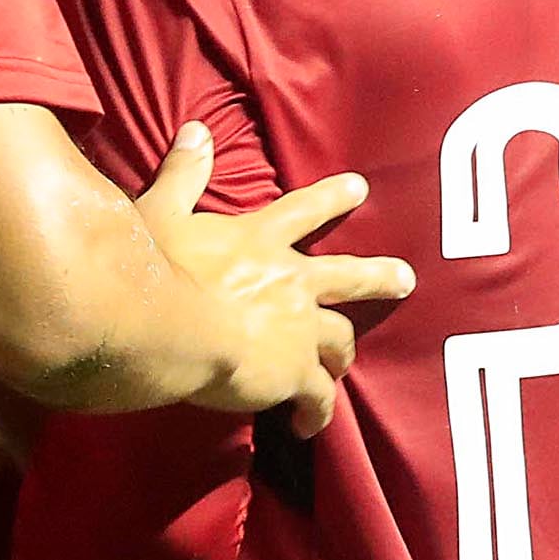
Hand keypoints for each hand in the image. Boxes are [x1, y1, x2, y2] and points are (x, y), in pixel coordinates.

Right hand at [136, 129, 411, 432]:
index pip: (304, 211)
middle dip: (378, 276)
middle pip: (348, 276)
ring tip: (349, 364)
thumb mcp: (162, 211)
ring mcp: (298, 328)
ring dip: (345, 353)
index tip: (360, 188)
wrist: (164, 324)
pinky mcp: (294, 374)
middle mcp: (289, 280)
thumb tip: (196, 131)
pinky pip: (318, 398)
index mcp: (258, 240)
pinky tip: (309, 428)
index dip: (333, 198)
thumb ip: (184, 174)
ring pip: (340, 339)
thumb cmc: (153, 267)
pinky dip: (317, 413)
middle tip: (404, 278)